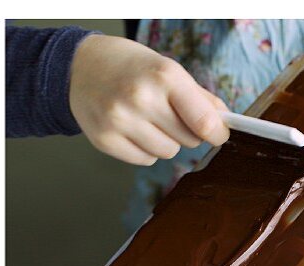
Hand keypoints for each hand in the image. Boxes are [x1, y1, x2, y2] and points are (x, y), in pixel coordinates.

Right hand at [69, 36, 228, 164]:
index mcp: (163, 75)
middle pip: (188, 139)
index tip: (219, 134)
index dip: (216, 132)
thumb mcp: (166, 69)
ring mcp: (121, 122)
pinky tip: (133, 130)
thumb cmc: (130, 68)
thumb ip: (197, 97)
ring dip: (165, 142)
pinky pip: (144, 160)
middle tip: (171, 115)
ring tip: (149, 121)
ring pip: (167, 152)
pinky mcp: (106, 141)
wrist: (81, 68)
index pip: (202, 120)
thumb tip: (222, 122)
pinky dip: (145, 150)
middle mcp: (141, 99)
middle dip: (187, 131)